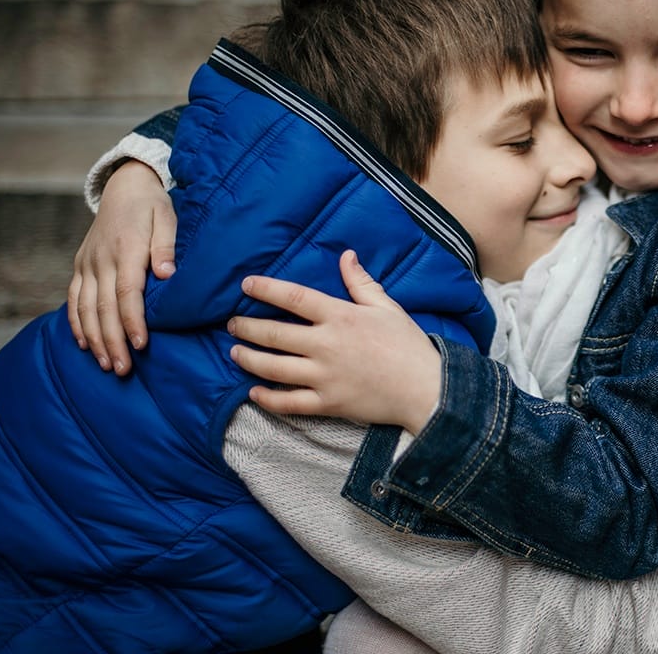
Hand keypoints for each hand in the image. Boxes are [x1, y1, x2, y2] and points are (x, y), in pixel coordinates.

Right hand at [68, 159, 176, 373]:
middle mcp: (102, 260)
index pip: (127, 292)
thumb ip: (166, 246)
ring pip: (85, 308)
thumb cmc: (153, 206)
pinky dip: (77, 323)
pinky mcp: (81, 265)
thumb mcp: (167, 218)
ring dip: (94, 338)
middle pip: (104, 307)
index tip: (140, 344)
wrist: (125, 186)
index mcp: (127, 250)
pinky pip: (73, 298)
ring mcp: (88, 264)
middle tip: (123, 369)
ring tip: (106, 364)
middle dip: (113, 341)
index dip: (132, 320)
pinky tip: (84, 344)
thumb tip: (168, 274)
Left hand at [231, 250, 441, 433]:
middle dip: (246, 327)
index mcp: (341, 317)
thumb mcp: (387, 307)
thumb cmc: (408, 345)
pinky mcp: (328, 403)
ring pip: (273, 368)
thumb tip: (346, 256)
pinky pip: (289, 402)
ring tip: (235, 353)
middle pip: (274, 334)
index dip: (266, 289)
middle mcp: (326, 345)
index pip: (294, 298)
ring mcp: (324, 376)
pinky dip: (267, 399)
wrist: (425, 389)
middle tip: (231, 324)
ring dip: (249, 359)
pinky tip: (254, 393)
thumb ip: (361, 282)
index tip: (246, 285)